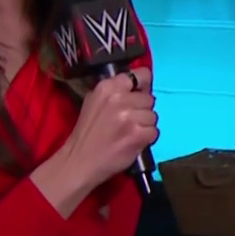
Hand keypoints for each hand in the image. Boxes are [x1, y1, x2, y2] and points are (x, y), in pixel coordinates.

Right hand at [58, 67, 159, 190]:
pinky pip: (154, 131)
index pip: (142, 74)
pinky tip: (132, 141)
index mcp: (107, 87)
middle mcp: (119, 98)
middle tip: (127, 121)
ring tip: (128, 132)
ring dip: (145, 125)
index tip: (139, 94)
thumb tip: (138, 85)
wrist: (80, 160)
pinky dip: (146, 138)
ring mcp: (129, 117)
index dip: (143, 86)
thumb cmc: (87, 133)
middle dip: (142, 109)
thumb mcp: (94, 101)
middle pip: (149, 98)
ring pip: (153, 116)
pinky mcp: (137, 134)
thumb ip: (115, 91)